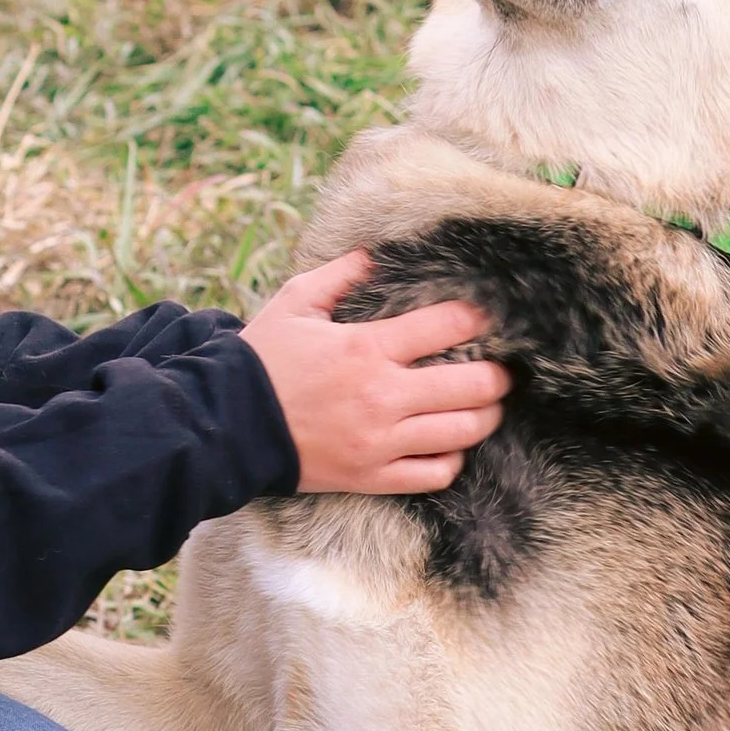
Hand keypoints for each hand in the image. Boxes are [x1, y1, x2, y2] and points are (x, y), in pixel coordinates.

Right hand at [240, 252, 507, 495]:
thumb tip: (375, 254)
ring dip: (485, 416)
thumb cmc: (262, 360)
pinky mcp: (372, 476)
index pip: (447, 326)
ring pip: (463, 432)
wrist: (227, 425)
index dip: (480, 317)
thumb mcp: (294, 303)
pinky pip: (435, 474)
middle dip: (499, 375)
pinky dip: (452, 459)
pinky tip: (448, 444)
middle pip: (473, 386)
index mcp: (366, 348)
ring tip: (485, 404)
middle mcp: (382, 396)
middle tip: (502, 368)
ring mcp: (380, 441)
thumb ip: (339, 274)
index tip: (490, 315)